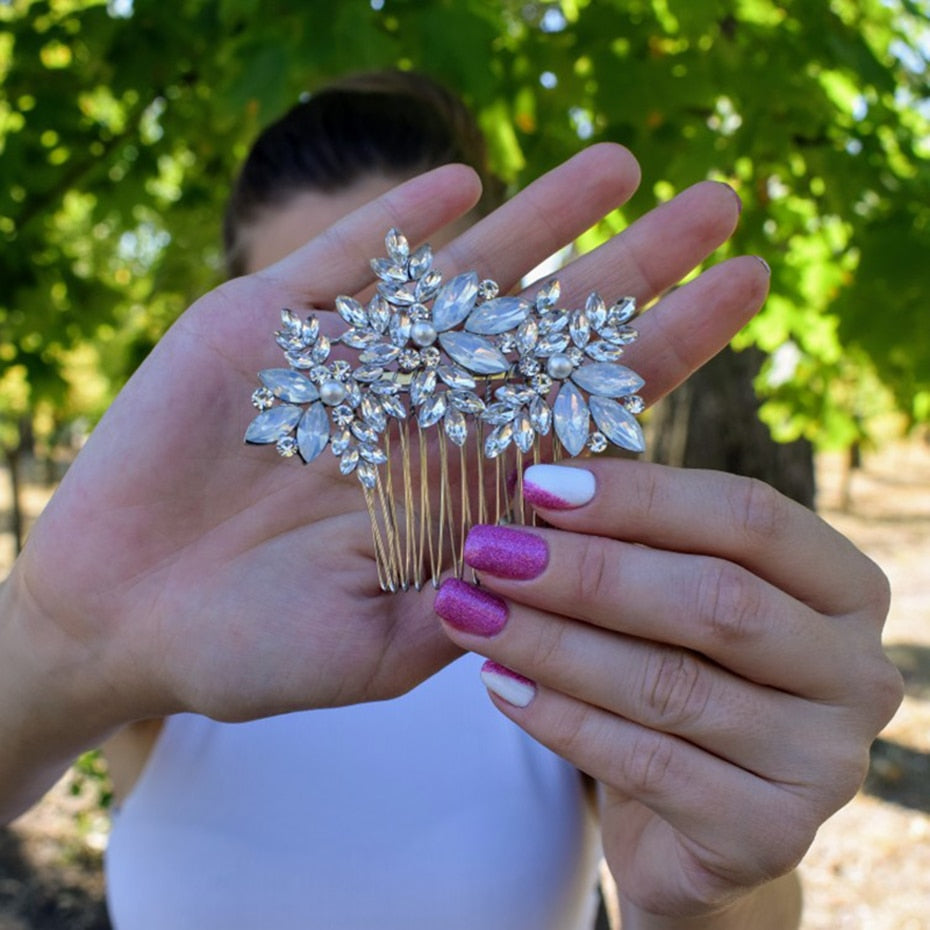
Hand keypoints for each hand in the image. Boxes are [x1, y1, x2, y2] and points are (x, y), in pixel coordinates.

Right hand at [7, 144, 754, 735]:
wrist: (119, 617)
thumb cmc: (248, 654)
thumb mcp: (376, 649)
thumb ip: (468, 601)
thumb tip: (571, 550)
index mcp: (456, 486)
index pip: (583, 408)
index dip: (665, 348)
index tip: (740, 291)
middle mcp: (417, 413)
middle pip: (545, 329)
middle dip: (632, 267)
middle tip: (720, 205)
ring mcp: (346, 365)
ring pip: (458, 281)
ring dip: (538, 220)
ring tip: (621, 163)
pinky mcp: (265, 332)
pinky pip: (341, 267)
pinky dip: (397, 228)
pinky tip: (461, 183)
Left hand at [435, 459, 902, 919]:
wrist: (695, 818)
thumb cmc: (682, 674)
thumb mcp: (674, 599)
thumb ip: (638, 542)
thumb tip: (537, 486)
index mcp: (844, 586)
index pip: (749, 515)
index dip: (638, 495)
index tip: (534, 484)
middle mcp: (856, 671)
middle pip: (714, 598)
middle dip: (585, 570)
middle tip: (486, 549)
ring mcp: (823, 762)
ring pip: (669, 684)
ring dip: (550, 641)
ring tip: (468, 611)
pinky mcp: (768, 834)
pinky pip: (644, 764)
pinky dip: (558, 718)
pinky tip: (496, 682)